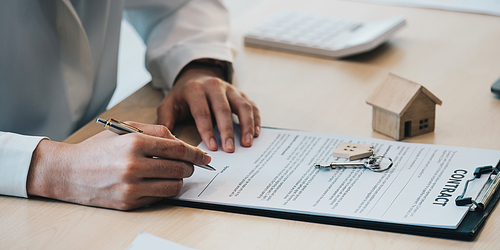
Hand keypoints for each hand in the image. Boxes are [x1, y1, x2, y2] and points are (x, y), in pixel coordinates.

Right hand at [26, 122, 210, 209]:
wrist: (69, 172)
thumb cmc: (98, 149)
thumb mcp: (124, 129)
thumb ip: (156, 131)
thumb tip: (182, 142)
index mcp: (134, 143)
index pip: (177, 149)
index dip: (196, 153)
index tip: (205, 156)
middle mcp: (133, 166)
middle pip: (179, 168)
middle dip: (189, 167)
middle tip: (188, 165)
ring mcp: (130, 187)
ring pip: (173, 186)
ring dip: (179, 180)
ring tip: (172, 174)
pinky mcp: (128, 203)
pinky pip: (159, 198)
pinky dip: (163, 190)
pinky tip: (156, 182)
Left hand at [157, 66, 260, 152]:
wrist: (196, 76)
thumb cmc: (183, 96)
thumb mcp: (169, 104)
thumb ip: (166, 121)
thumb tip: (167, 141)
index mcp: (195, 90)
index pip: (202, 112)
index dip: (207, 130)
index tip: (212, 148)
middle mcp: (214, 86)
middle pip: (223, 109)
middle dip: (227, 131)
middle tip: (230, 149)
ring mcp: (230, 89)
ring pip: (242, 106)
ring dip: (246, 125)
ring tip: (247, 143)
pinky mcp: (240, 94)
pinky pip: (251, 106)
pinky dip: (256, 119)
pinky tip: (255, 134)